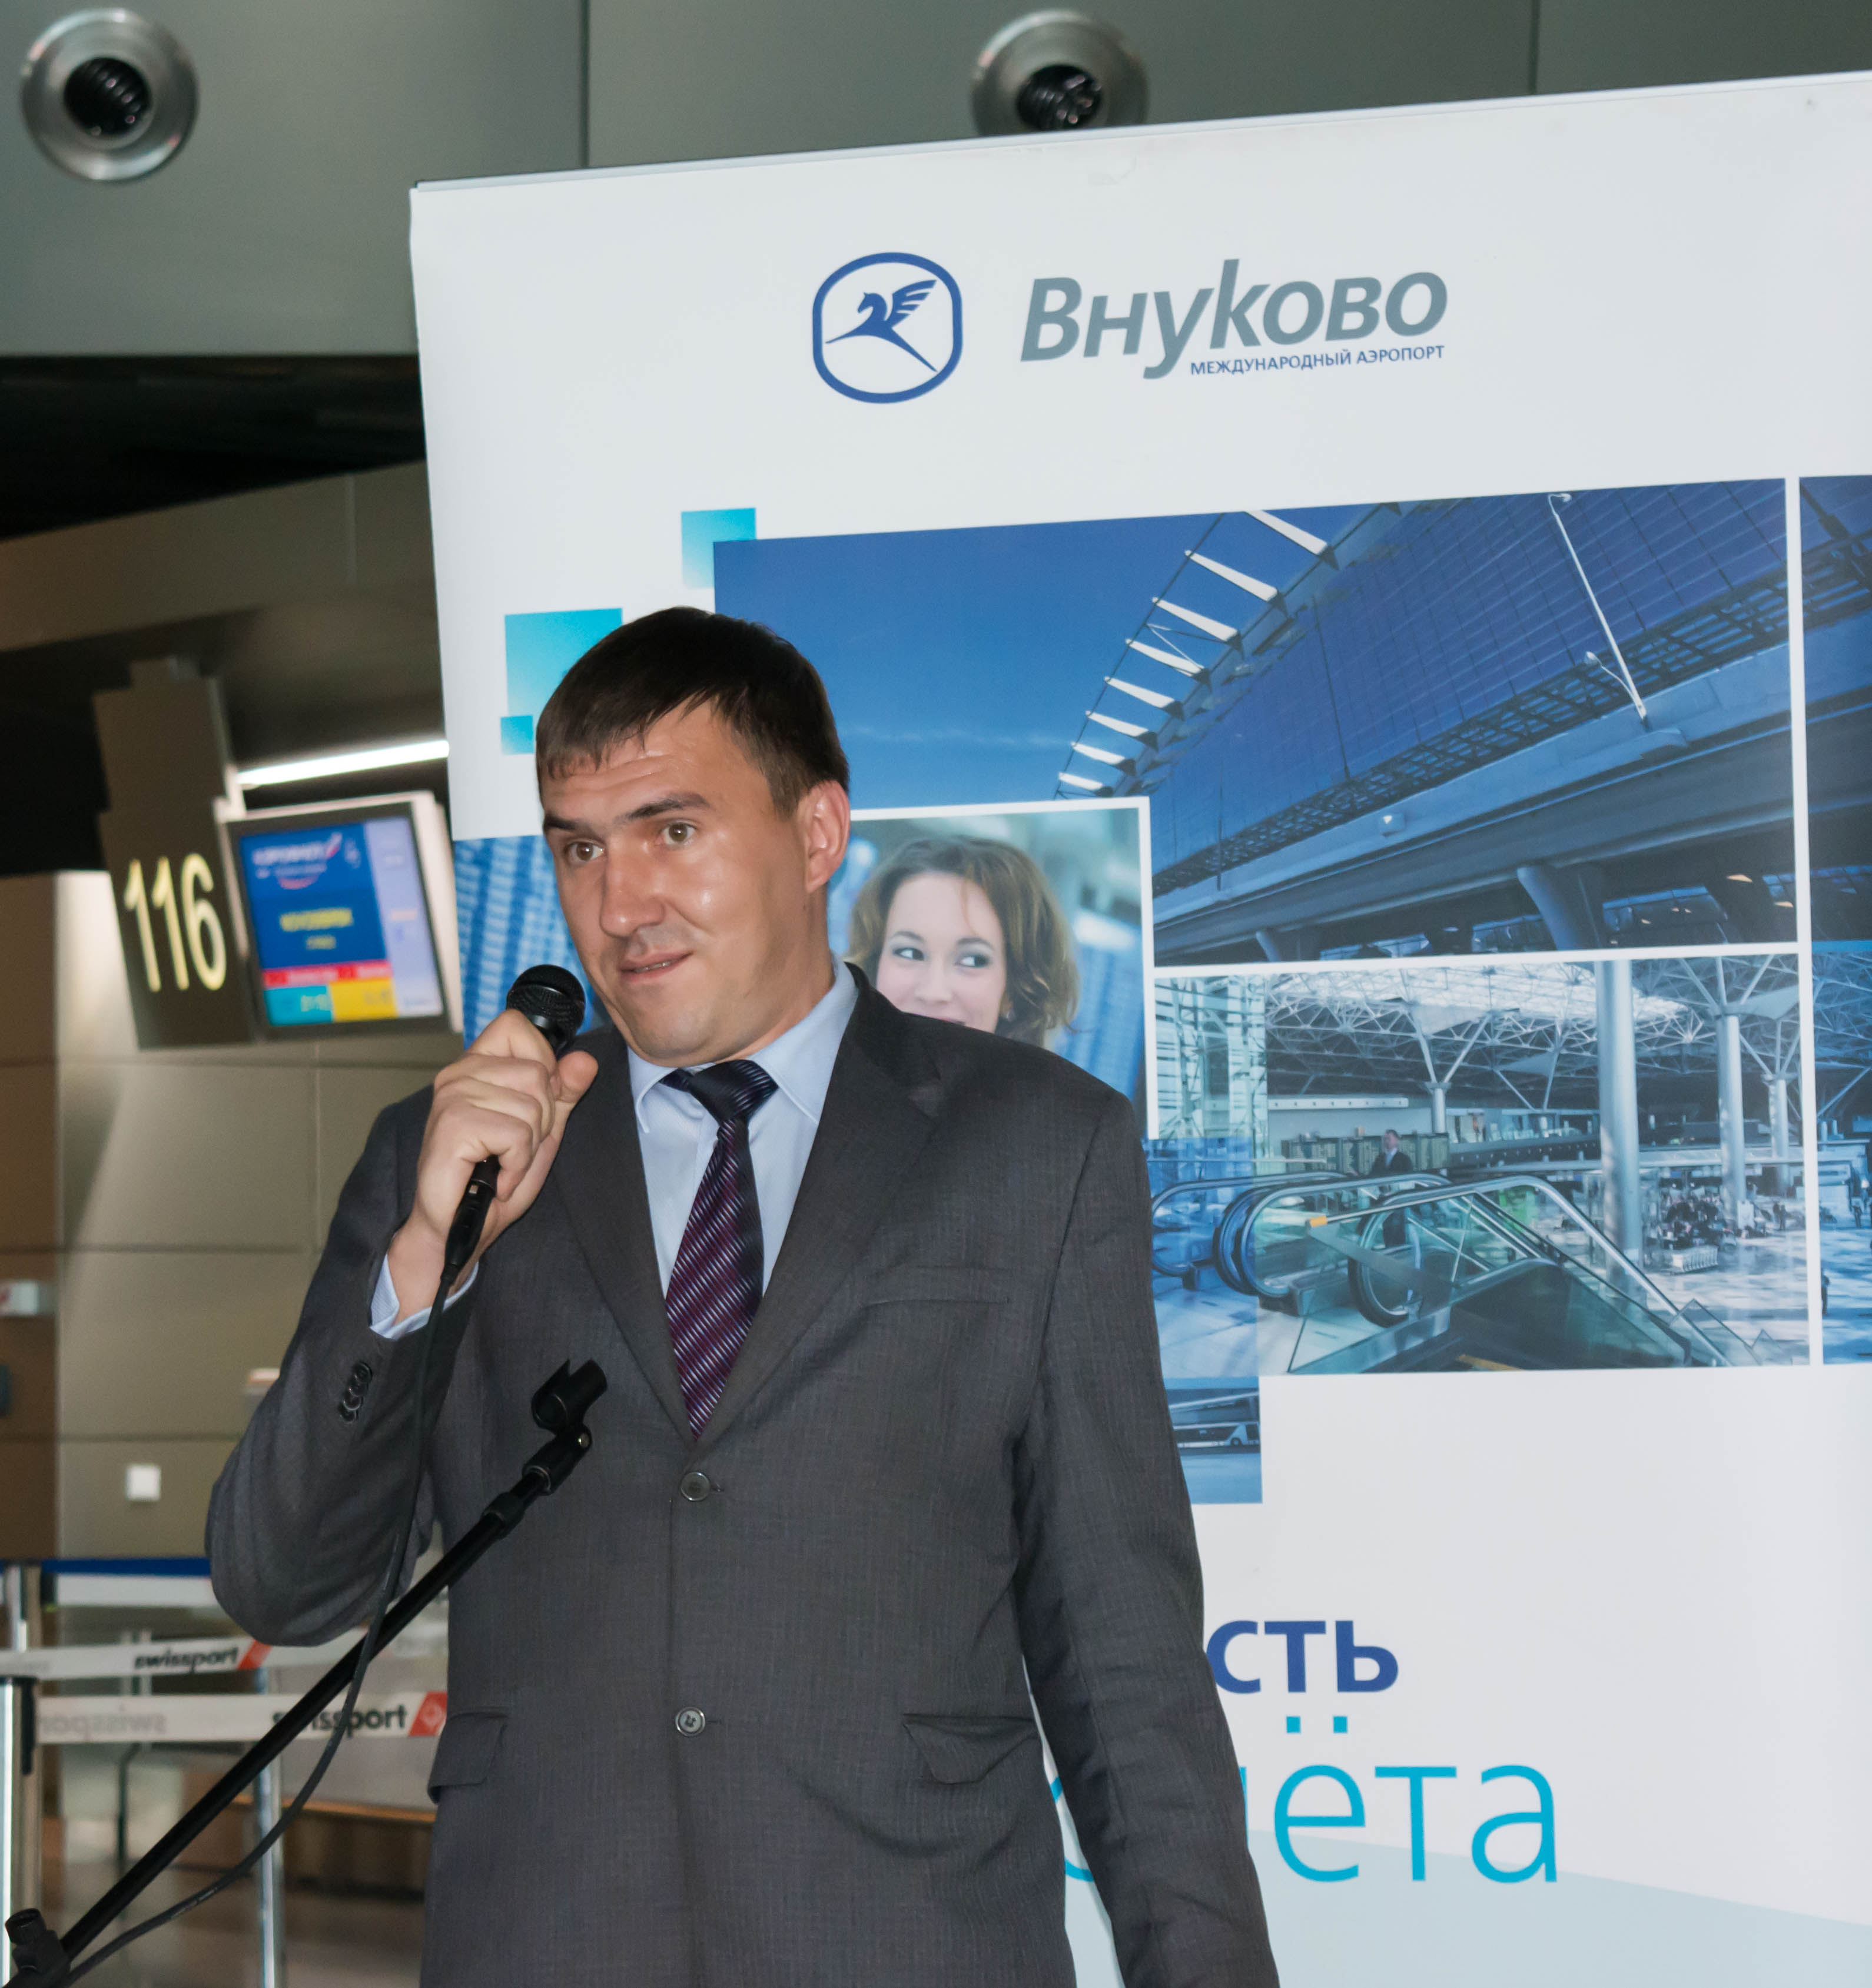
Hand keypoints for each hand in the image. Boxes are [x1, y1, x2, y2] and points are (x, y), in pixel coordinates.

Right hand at [384, 1010, 598, 1318]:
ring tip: (502, 1164)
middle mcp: (459, 1073)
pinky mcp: (452, 1125)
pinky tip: (496, 1177)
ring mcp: (451, 1097)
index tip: (532, 1104)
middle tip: (513, 1149)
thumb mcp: (542, 1132)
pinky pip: (517, 1134)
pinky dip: (516, 1164)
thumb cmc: (492, 1180)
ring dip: (528, 1147)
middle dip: (541, 1121)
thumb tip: (585, 1059)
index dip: (542, 1062)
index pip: (518, 1026)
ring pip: (531, 1106)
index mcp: (478, 1065)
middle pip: (538, 1073)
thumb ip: (563, 1093)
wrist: (457, 1230)